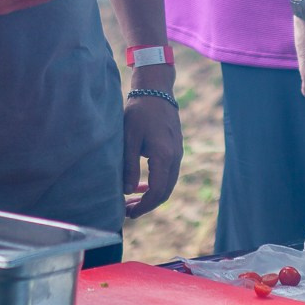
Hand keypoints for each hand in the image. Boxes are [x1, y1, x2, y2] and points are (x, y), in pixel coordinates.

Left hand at [122, 89, 183, 217]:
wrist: (156, 91)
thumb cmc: (139, 112)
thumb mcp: (129, 138)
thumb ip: (129, 165)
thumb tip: (127, 191)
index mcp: (164, 156)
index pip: (157, 192)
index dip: (143, 206)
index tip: (128, 214)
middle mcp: (175, 158)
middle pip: (165, 192)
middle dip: (147, 205)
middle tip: (128, 211)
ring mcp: (177, 154)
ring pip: (167, 184)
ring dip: (151, 196)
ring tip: (131, 201)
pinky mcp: (175, 150)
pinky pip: (168, 174)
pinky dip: (155, 184)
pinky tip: (140, 186)